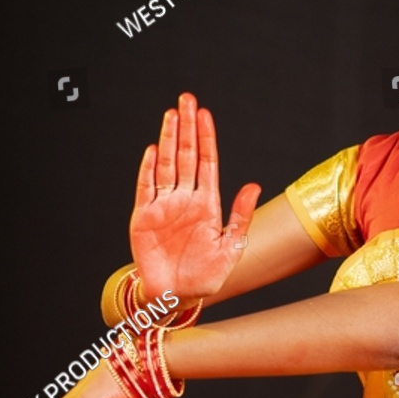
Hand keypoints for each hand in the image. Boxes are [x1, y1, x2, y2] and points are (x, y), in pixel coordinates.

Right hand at [130, 92, 260, 301]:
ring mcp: (163, 206)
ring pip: (167, 165)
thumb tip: (254, 185)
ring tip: (171, 115)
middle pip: (186, 156)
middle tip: (186, 100)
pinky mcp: (144, 217)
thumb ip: (240, 216)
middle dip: (186, 128)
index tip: (205, 114)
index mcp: (207, 204)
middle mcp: (185, 199)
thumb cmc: (205, 276)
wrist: (177, 297)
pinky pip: (146, 187)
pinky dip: (148, 169)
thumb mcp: (231, 248)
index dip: (206, 138)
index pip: (207, 163)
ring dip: (169, 140)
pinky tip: (154, 150)